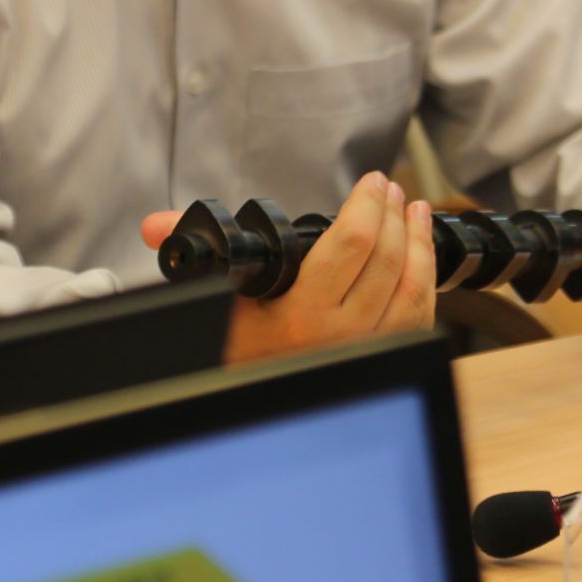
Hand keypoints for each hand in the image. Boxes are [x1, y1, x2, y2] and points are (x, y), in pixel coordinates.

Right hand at [141, 171, 435, 364]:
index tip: (371, 182)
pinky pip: (418, 315)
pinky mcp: (383, 359)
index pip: (352, 245)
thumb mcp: (219, 301)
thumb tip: (157, 226)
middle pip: (388, 259)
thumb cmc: (237, 351)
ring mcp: (367, 351)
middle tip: (390, 189)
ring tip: (413, 210)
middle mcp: (341, 337)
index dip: (368, 205)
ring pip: (411, 286)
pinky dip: (425, 278)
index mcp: (302, 317)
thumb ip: (196, 256)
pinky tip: (422, 253)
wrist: (251, 399)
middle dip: (394, 215)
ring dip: (417, 242)